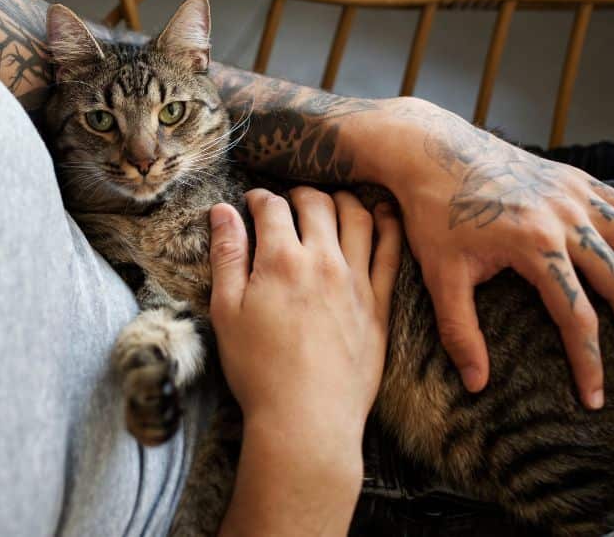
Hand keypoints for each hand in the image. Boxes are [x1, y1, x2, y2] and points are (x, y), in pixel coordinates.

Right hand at [208, 188, 401, 535]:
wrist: (306, 419)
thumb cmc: (258, 369)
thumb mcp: (226, 310)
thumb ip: (226, 255)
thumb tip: (223, 211)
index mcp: (280, 260)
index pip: (272, 206)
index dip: (259, 198)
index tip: (252, 204)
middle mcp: (323, 261)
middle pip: (318, 202)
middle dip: (300, 193)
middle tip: (289, 202)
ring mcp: (357, 281)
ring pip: (358, 216)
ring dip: (342, 200)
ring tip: (331, 205)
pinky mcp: (379, 304)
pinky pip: (391, 251)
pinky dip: (386, 225)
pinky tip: (380, 219)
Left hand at [369, 98, 613, 408]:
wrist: (433, 150)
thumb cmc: (433, 213)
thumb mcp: (439, 275)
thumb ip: (459, 331)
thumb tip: (477, 385)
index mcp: (534, 244)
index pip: (576, 317)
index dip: (590, 362)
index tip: (595, 399)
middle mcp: (566, 217)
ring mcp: (576, 195)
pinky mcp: (577, 180)